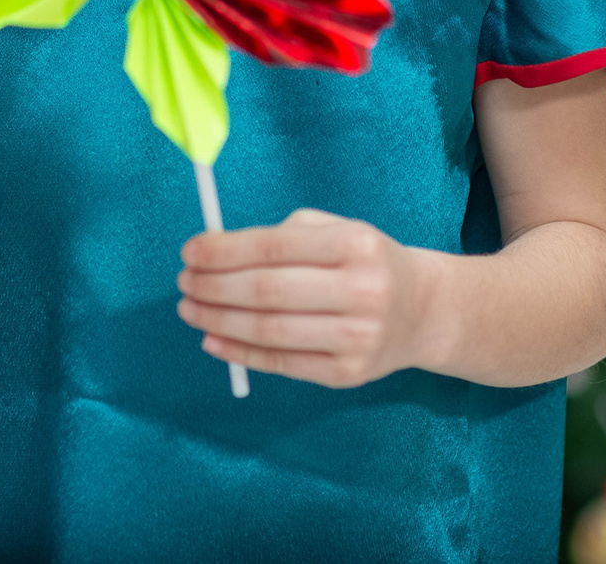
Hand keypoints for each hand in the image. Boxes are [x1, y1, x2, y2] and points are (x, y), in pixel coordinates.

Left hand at [177, 208, 441, 389]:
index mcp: (355, 244)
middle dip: (214, 287)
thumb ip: (279, 237)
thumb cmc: (363, 262)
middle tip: (184, 282)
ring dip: (219, 321)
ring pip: (270, 331)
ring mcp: (358, 338)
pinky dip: (240, 353)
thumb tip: (214, 254)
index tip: (189, 251)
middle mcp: (361, 291)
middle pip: (268, 292)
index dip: (223, 251)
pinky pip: (282, 364)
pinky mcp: (349, 375)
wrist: (422, 311)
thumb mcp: (336, 230)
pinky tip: (212, 339)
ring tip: (190, 309)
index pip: (273, 248)